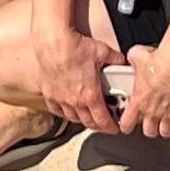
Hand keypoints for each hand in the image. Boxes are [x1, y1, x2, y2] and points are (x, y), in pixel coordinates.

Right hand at [32, 15, 122, 133]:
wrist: (53, 41)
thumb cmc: (76, 47)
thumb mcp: (102, 52)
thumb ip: (115, 59)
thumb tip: (121, 60)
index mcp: (90, 95)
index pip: (102, 120)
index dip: (110, 127)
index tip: (113, 128)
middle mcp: (74, 101)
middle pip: (87, 122)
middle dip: (97, 126)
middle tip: (102, 125)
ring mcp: (60, 98)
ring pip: (72, 117)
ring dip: (81, 120)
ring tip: (87, 117)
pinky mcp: (48, 92)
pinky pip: (56, 109)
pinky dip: (62, 112)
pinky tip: (65, 110)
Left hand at [120, 46, 169, 140]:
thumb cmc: (158, 61)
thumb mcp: (138, 56)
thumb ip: (133, 59)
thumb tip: (134, 55)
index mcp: (138, 102)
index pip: (126, 123)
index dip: (126, 125)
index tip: (127, 125)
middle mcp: (152, 112)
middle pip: (149, 131)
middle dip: (149, 128)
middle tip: (151, 122)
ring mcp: (168, 115)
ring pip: (165, 132)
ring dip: (166, 129)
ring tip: (168, 123)